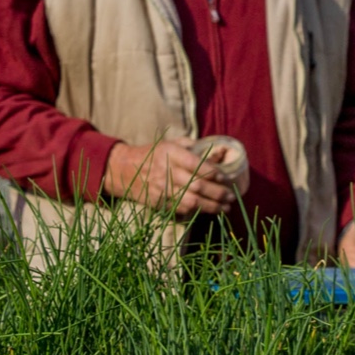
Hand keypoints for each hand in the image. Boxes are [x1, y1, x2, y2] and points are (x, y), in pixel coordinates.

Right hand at [102, 139, 237, 216]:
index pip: (198, 165)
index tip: (226, 178)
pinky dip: (197, 212)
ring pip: (192, 201)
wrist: (123, 169)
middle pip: (198, 185)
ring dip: (212, 206)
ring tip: (225, 207)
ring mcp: (162, 189)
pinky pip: (181, 209)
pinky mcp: (158, 202)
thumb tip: (218, 153)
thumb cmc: (152, 154)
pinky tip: (209, 211)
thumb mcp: (170, 143)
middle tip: (231, 196)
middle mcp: (167, 171)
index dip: (215, 173)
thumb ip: (193, 146)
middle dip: (218, 192)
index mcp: (171, 153)